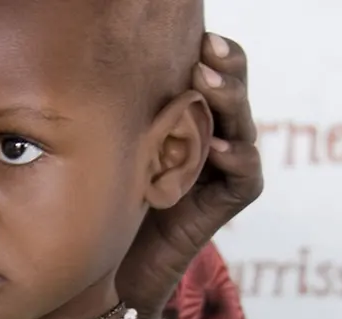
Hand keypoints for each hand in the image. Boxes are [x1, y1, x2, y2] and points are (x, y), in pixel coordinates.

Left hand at [118, 33, 261, 318]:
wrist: (122, 259)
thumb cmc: (116, 194)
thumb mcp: (120, 144)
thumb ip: (127, 111)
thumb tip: (96, 64)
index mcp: (193, 114)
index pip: (212, 73)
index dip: (211, 53)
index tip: (198, 35)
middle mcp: (216, 133)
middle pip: (232, 90)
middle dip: (225, 66)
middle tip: (208, 48)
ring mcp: (229, 165)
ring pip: (241, 124)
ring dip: (228, 100)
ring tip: (206, 82)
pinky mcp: (234, 197)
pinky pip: (244, 173)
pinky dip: (234, 156)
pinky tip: (218, 144)